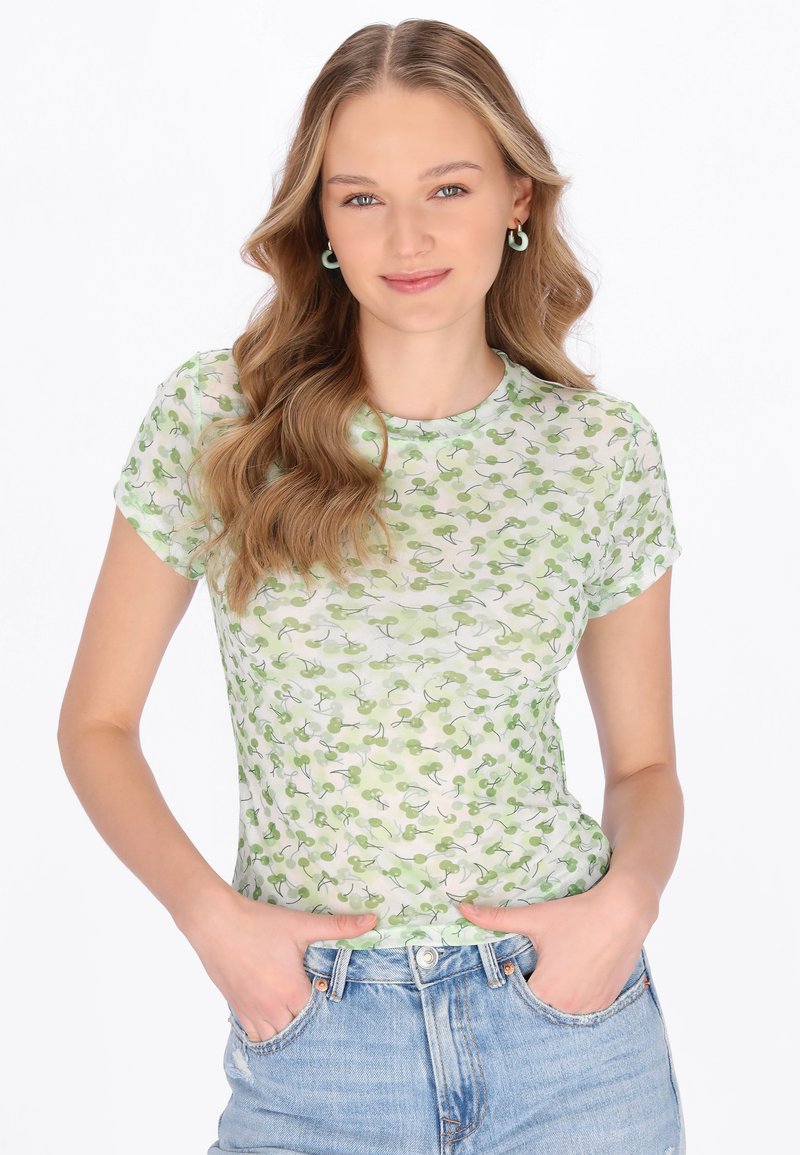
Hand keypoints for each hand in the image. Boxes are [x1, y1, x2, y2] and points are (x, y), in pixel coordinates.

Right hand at [184, 891, 376, 1041]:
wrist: (215, 922)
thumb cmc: (259, 923)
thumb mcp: (301, 925)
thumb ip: (339, 926)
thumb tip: (373, 921)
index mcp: (292, 992)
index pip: (319, 1017)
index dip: (329, 1011)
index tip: (334, 1002)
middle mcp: (272, 1009)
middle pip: (299, 1032)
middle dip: (310, 1025)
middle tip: (321, 1015)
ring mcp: (252, 1012)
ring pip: (276, 1038)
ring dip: (288, 1031)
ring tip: (298, 1018)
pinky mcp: (237, 1008)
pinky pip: (254, 1035)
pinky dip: (266, 1032)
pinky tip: (274, 1020)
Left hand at [459, 877, 654, 1015]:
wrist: (623, 912)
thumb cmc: (576, 915)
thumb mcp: (535, 917)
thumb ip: (496, 919)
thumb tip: (461, 909)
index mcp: (547, 990)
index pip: (519, 998)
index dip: (518, 981)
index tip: (523, 966)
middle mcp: (569, 1007)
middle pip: (541, 1004)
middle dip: (538, 987)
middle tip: (544, 963)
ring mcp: (591, 1008)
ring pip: (563, 1007)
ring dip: (559, 994)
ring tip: (562, 966)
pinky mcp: (607, 1002)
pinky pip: (584, 1006)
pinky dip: (578, 994)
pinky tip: (579, 971)